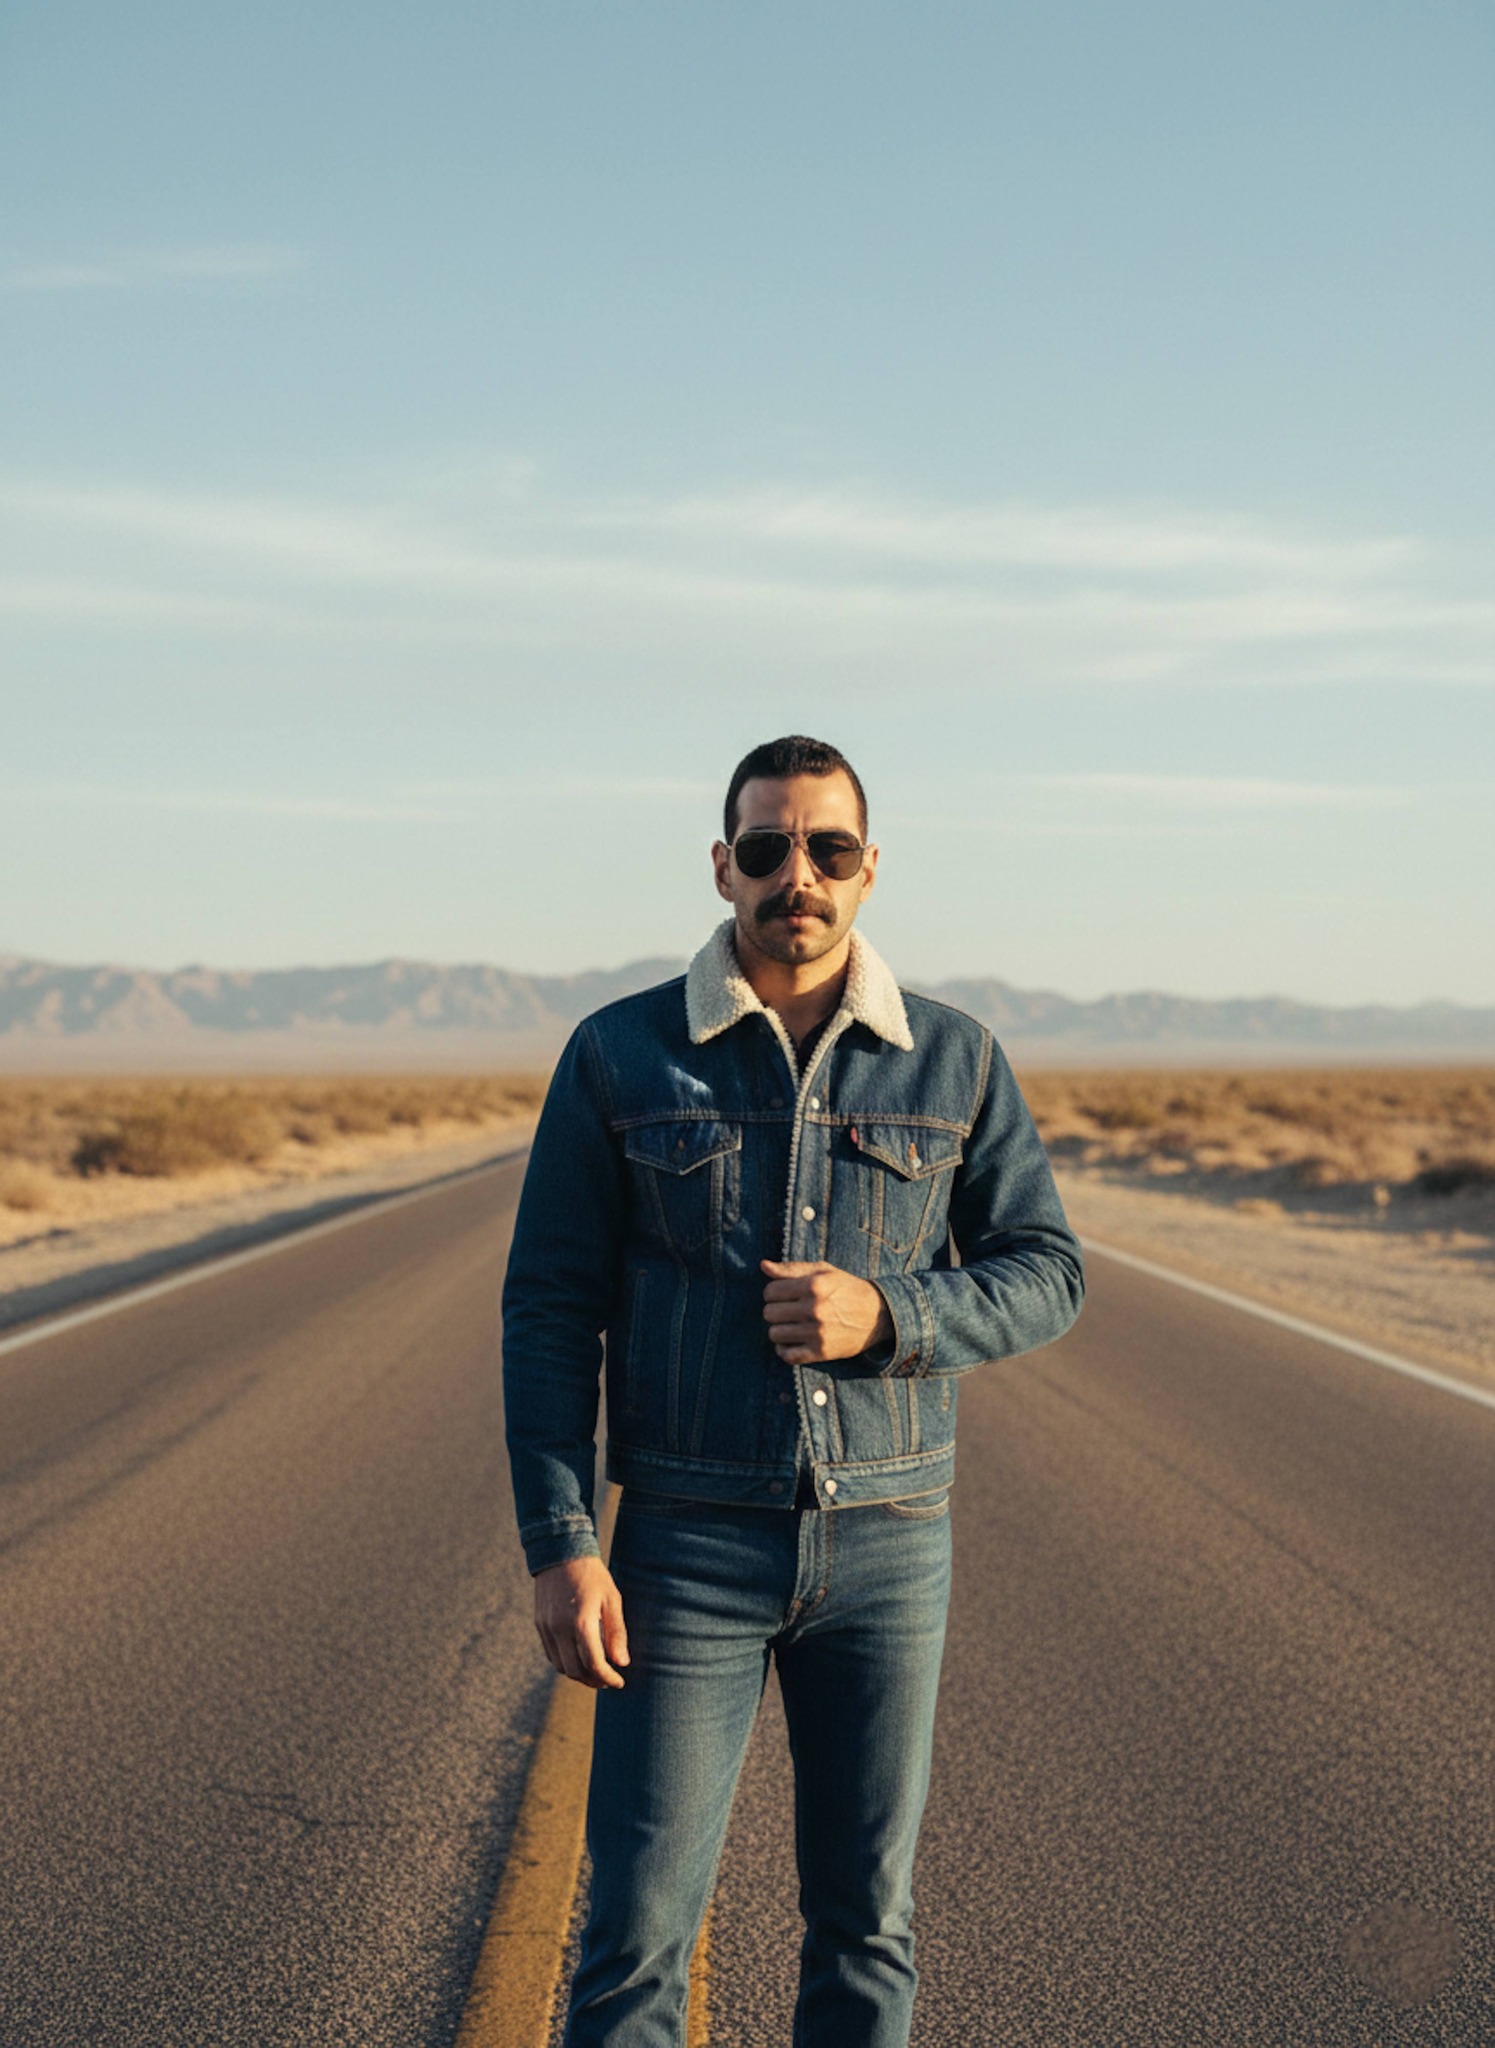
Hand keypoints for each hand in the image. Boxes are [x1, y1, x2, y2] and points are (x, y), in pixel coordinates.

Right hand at [534, 1557, 629, 1688]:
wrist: (562, 1553)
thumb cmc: (593, 1576)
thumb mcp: (612, 1599)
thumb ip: (617, 1633)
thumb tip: (622, 1663)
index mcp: (581, 1622)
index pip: (594, 1663)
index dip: (608, 1678)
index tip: (619, 1682)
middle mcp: (560, 1628)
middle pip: (575, 1670)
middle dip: (593, 1680)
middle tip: (608, 1679)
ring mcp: (547, 1627)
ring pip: (561, 1666)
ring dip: (579, 1675)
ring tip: (595, 1672)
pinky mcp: (539, 1625)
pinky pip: (551, 1654)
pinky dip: (565, 1664)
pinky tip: (579, 1659)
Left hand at [760, 1259, 893, 1365]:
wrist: (878, 1315)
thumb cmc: (846, 1289)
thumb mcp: (823, 1272)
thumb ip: (791, 1269)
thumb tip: (763, 1265)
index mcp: (814, 1286)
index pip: (770, 1291)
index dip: (773, 1293)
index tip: (783, 1295)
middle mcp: (814, 1309)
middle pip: (769, 1313)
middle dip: (774, 1311)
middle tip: (787, 1310)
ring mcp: (817, 1333)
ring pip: (775, 1334)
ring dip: (779, 1330)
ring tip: (790, 1325)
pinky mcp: (821, 1352)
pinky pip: (787, 1355)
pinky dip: (784, 1350)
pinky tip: (790, 1342)